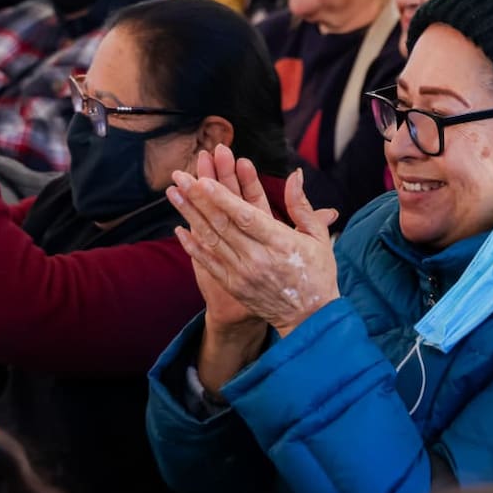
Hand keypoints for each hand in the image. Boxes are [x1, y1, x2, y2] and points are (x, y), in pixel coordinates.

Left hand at [167, 156, 339, 337]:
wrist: (310, 317)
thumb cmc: (318, 273)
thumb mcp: (318, 237)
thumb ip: (301, 205)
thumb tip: (294, 174)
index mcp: (281, 243)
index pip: (246, 217)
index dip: (223, 198)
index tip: (204, 180)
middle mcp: (258, 259)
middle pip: (222, 224)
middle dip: (198, 198)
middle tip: (180, 176)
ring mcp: (243, 274)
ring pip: (211, 239)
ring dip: (190, 214)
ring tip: (173, 193)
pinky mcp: (233, 285)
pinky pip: (208, 263)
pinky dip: (192, 245)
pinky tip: (179, 228)